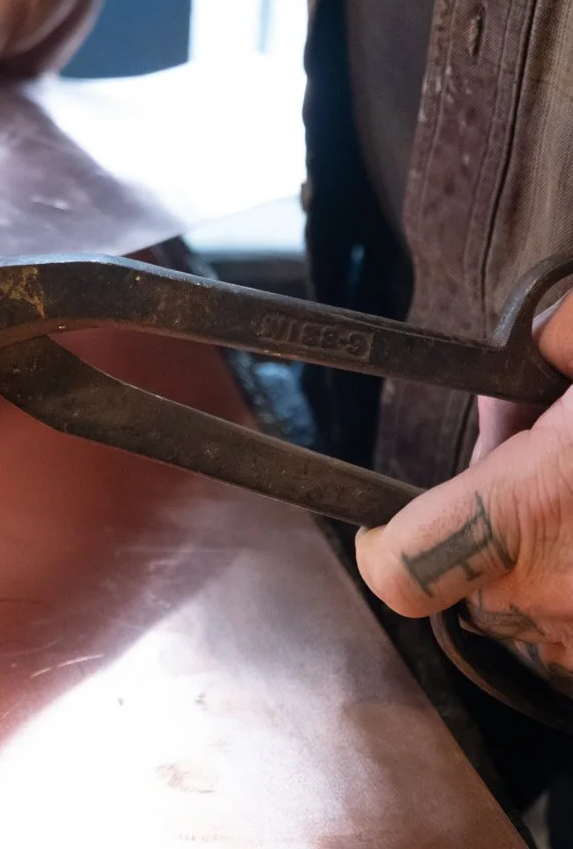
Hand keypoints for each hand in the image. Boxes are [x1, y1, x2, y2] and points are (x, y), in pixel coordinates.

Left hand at [356, 297, 572, 690]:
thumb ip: (570, 340)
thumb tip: (545, 328)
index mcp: (532, 516)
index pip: (394, 568)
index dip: (384, 547)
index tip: (391, 519)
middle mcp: (550, 597)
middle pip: (468, 578)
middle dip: (493, 529)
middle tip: (543, 470)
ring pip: (534, 611)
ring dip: (552, 565)